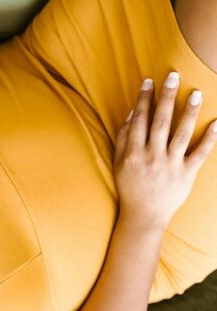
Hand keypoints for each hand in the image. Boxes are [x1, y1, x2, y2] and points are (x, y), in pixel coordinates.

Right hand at [113, 72, 216, 229]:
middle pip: (161, 121)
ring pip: (182, 133)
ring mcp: (171, 165)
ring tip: (196, 93)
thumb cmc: (130, 187)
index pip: (140, 120)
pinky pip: (201, 154)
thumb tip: (132, 114)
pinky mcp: (187, 174)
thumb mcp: (119, 163)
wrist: (143, 216)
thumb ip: (123, 138)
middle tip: (174, 76)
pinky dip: (210, 139)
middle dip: (167, 97)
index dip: (145, 99)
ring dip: (189, 112)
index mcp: (134, 152)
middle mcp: (153, 156)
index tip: (150, 81)